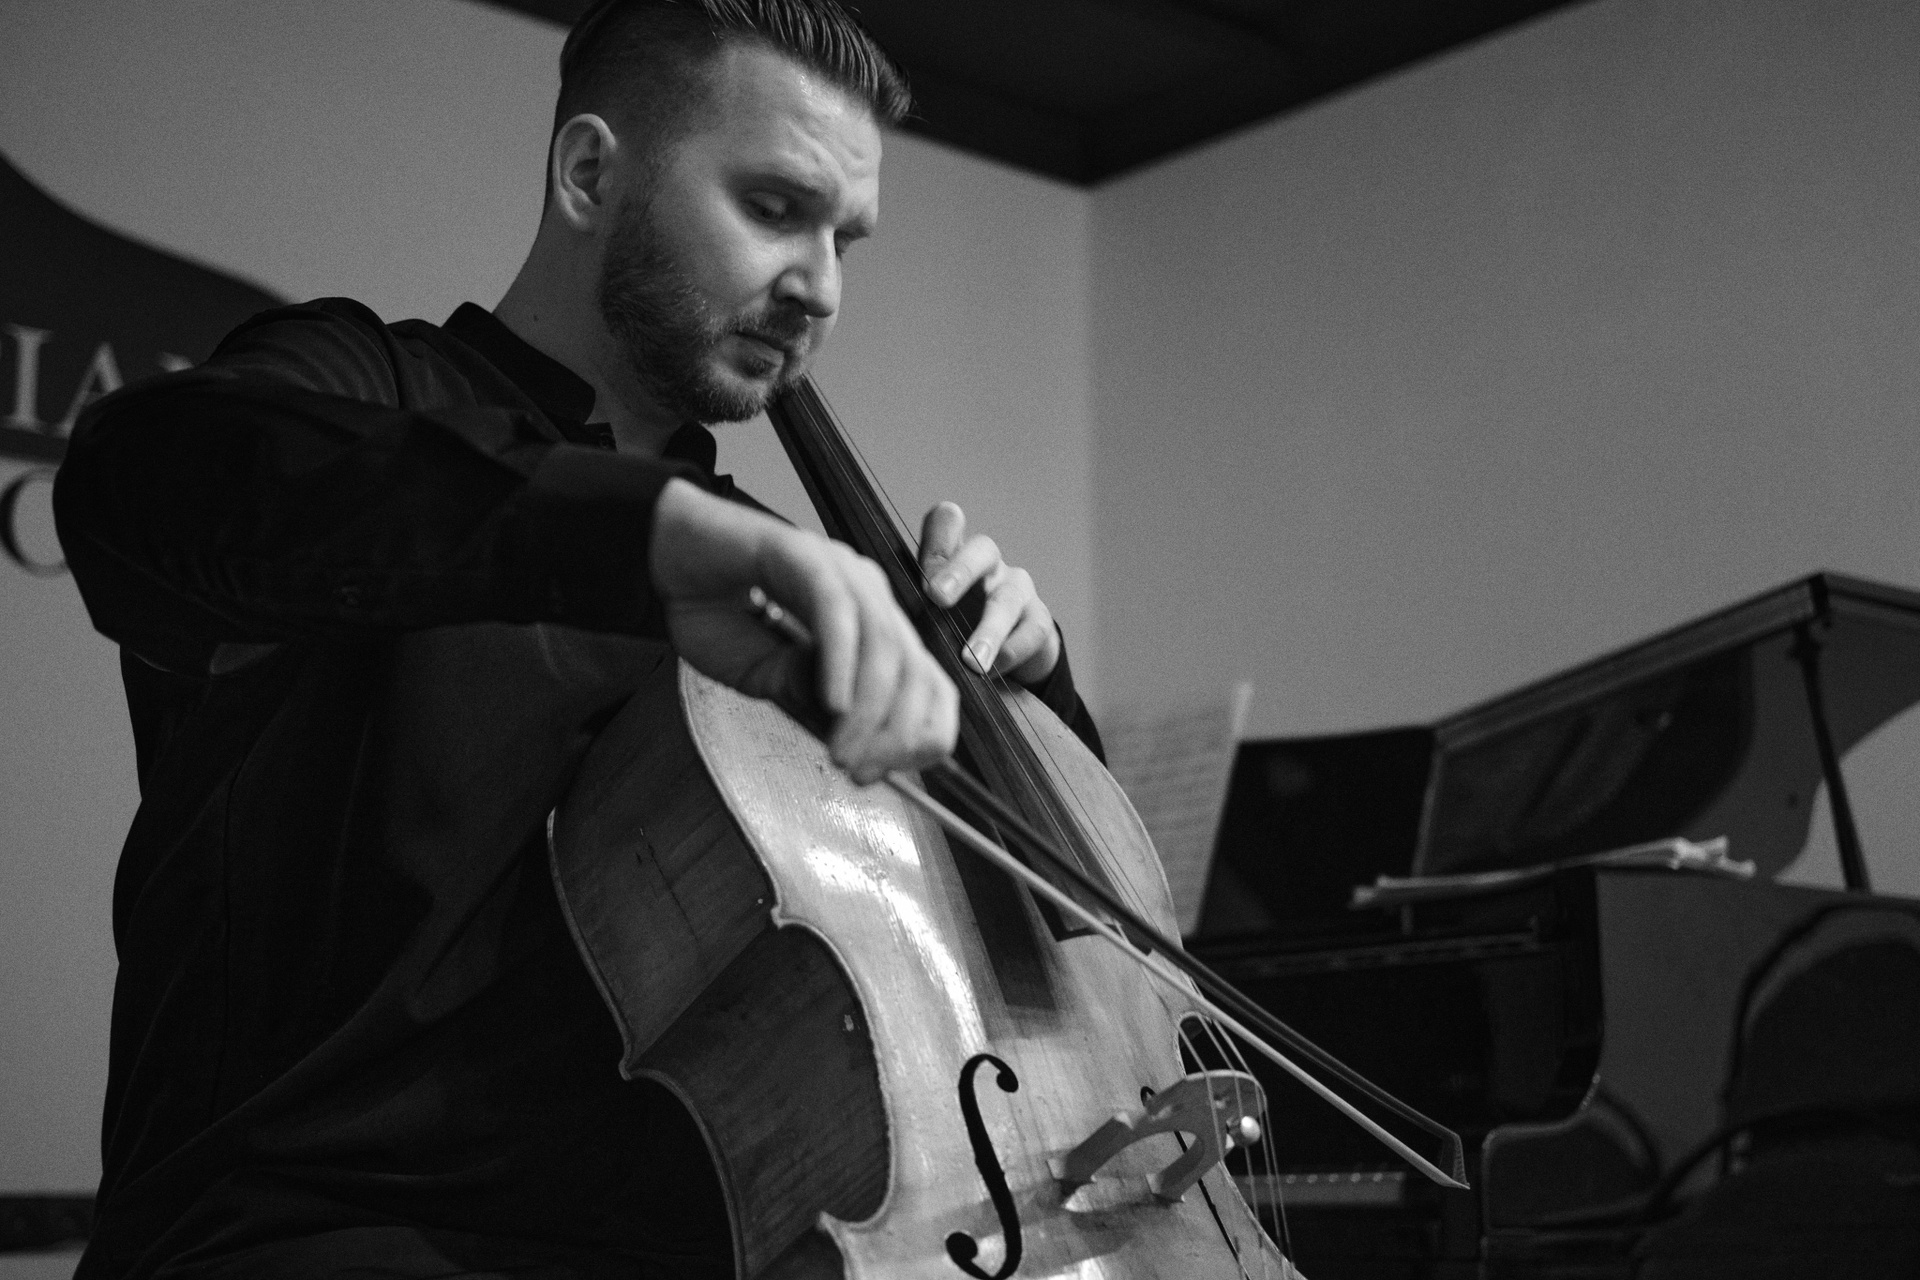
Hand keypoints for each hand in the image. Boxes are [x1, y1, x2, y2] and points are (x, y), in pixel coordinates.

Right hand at [650, 480, 957, 783]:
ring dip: (868, 712)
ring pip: (884, 648)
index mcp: (869, 623)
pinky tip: (831, 705)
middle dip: (897, 735)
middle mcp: (867, 594)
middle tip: (861, 773)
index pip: (927, 684)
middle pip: (917, 671)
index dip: (920, 735)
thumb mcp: (765, 678)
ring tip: (842, 752)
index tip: (886, 775)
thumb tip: (852, 739)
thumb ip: (808, 701)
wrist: (660, 558)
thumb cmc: (713, 611)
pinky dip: (840, 667)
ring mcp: (841, 571)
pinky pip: (837, 615)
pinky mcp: (804, 556)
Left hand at [918, 501, 1060, 684]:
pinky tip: (993, 671)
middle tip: (937, 596)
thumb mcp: (926, 612)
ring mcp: (1017, 589)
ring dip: (988, 630)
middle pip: (981, 550)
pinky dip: (1011, 652)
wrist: (1006, 653)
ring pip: (1007, 599)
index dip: (937, 535)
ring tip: (972, 661)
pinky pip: (1031, 631)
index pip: (946, 523)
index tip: (922, 574)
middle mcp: (988, 564)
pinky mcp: (1038, 620)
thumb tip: (879, 623)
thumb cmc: (952, 627)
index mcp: (954, 555)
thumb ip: (907, 607)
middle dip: (959, 571)